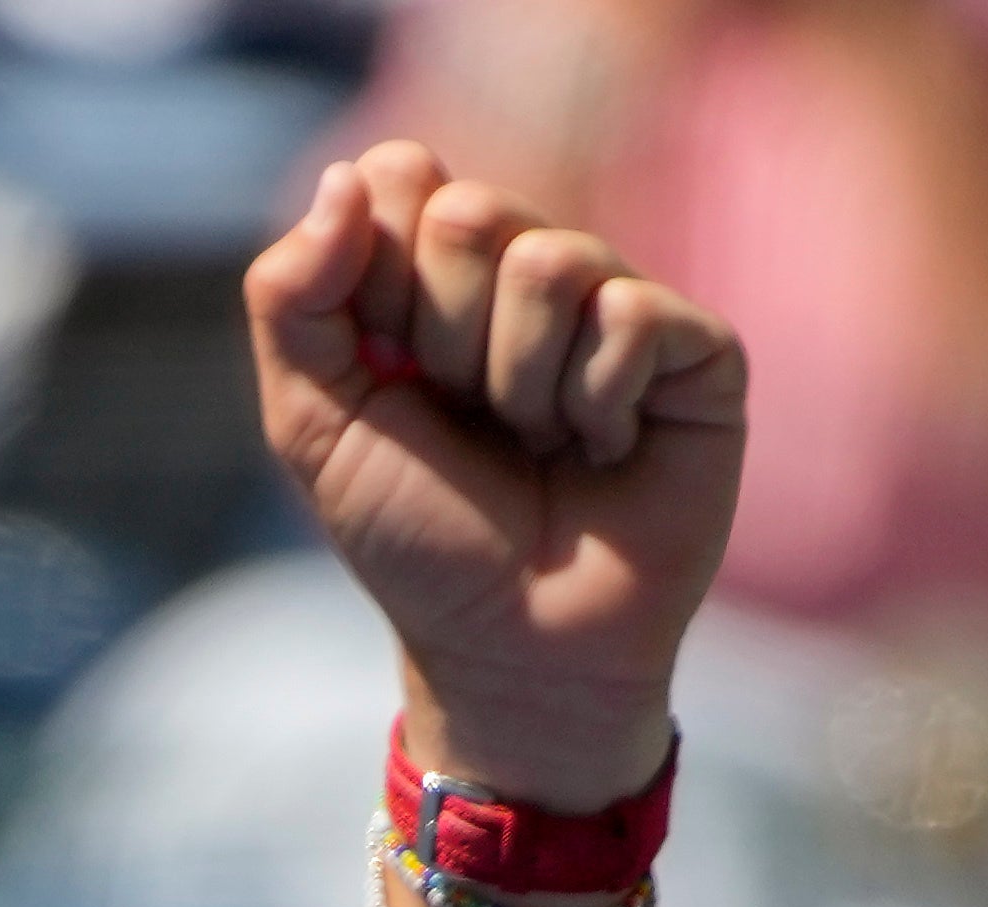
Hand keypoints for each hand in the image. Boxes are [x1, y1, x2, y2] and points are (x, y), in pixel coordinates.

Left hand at [245, 138, 744, 814]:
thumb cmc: (420, 539)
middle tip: (468, 419)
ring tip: (539, 445)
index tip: (390, 376)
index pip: (401, 177)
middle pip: (469, 213)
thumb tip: (349, 176)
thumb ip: (290, 298)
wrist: (512, 648)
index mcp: (438, 272)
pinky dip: (595, 404)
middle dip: (443, 339)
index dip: (379, 282)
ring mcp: (619, 302)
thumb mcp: (313, 424)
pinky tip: (606, 453)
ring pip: (549, 261)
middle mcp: (533, 269)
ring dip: (518, 383)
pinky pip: (628, 316)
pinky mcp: (696, 348)